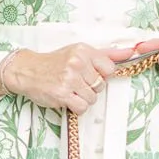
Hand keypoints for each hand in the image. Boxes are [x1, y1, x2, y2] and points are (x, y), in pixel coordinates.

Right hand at [0, 42, 125, 114]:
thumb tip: (131, 53)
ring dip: (82, 98)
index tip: (88, 74)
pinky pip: (83, 107)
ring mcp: (69, 78)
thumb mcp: (78, 52)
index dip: (100, 75)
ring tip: (69, 90)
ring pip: (92, 98)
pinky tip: (67, 99)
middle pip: (101, 85)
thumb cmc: (54, 63)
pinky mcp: (62, 94)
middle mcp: (77, 62)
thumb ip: (106, 54)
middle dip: (90, 88)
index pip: (110, 68)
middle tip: (74, 82)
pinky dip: (76, 107)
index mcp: (84, 50)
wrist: (27, 71)